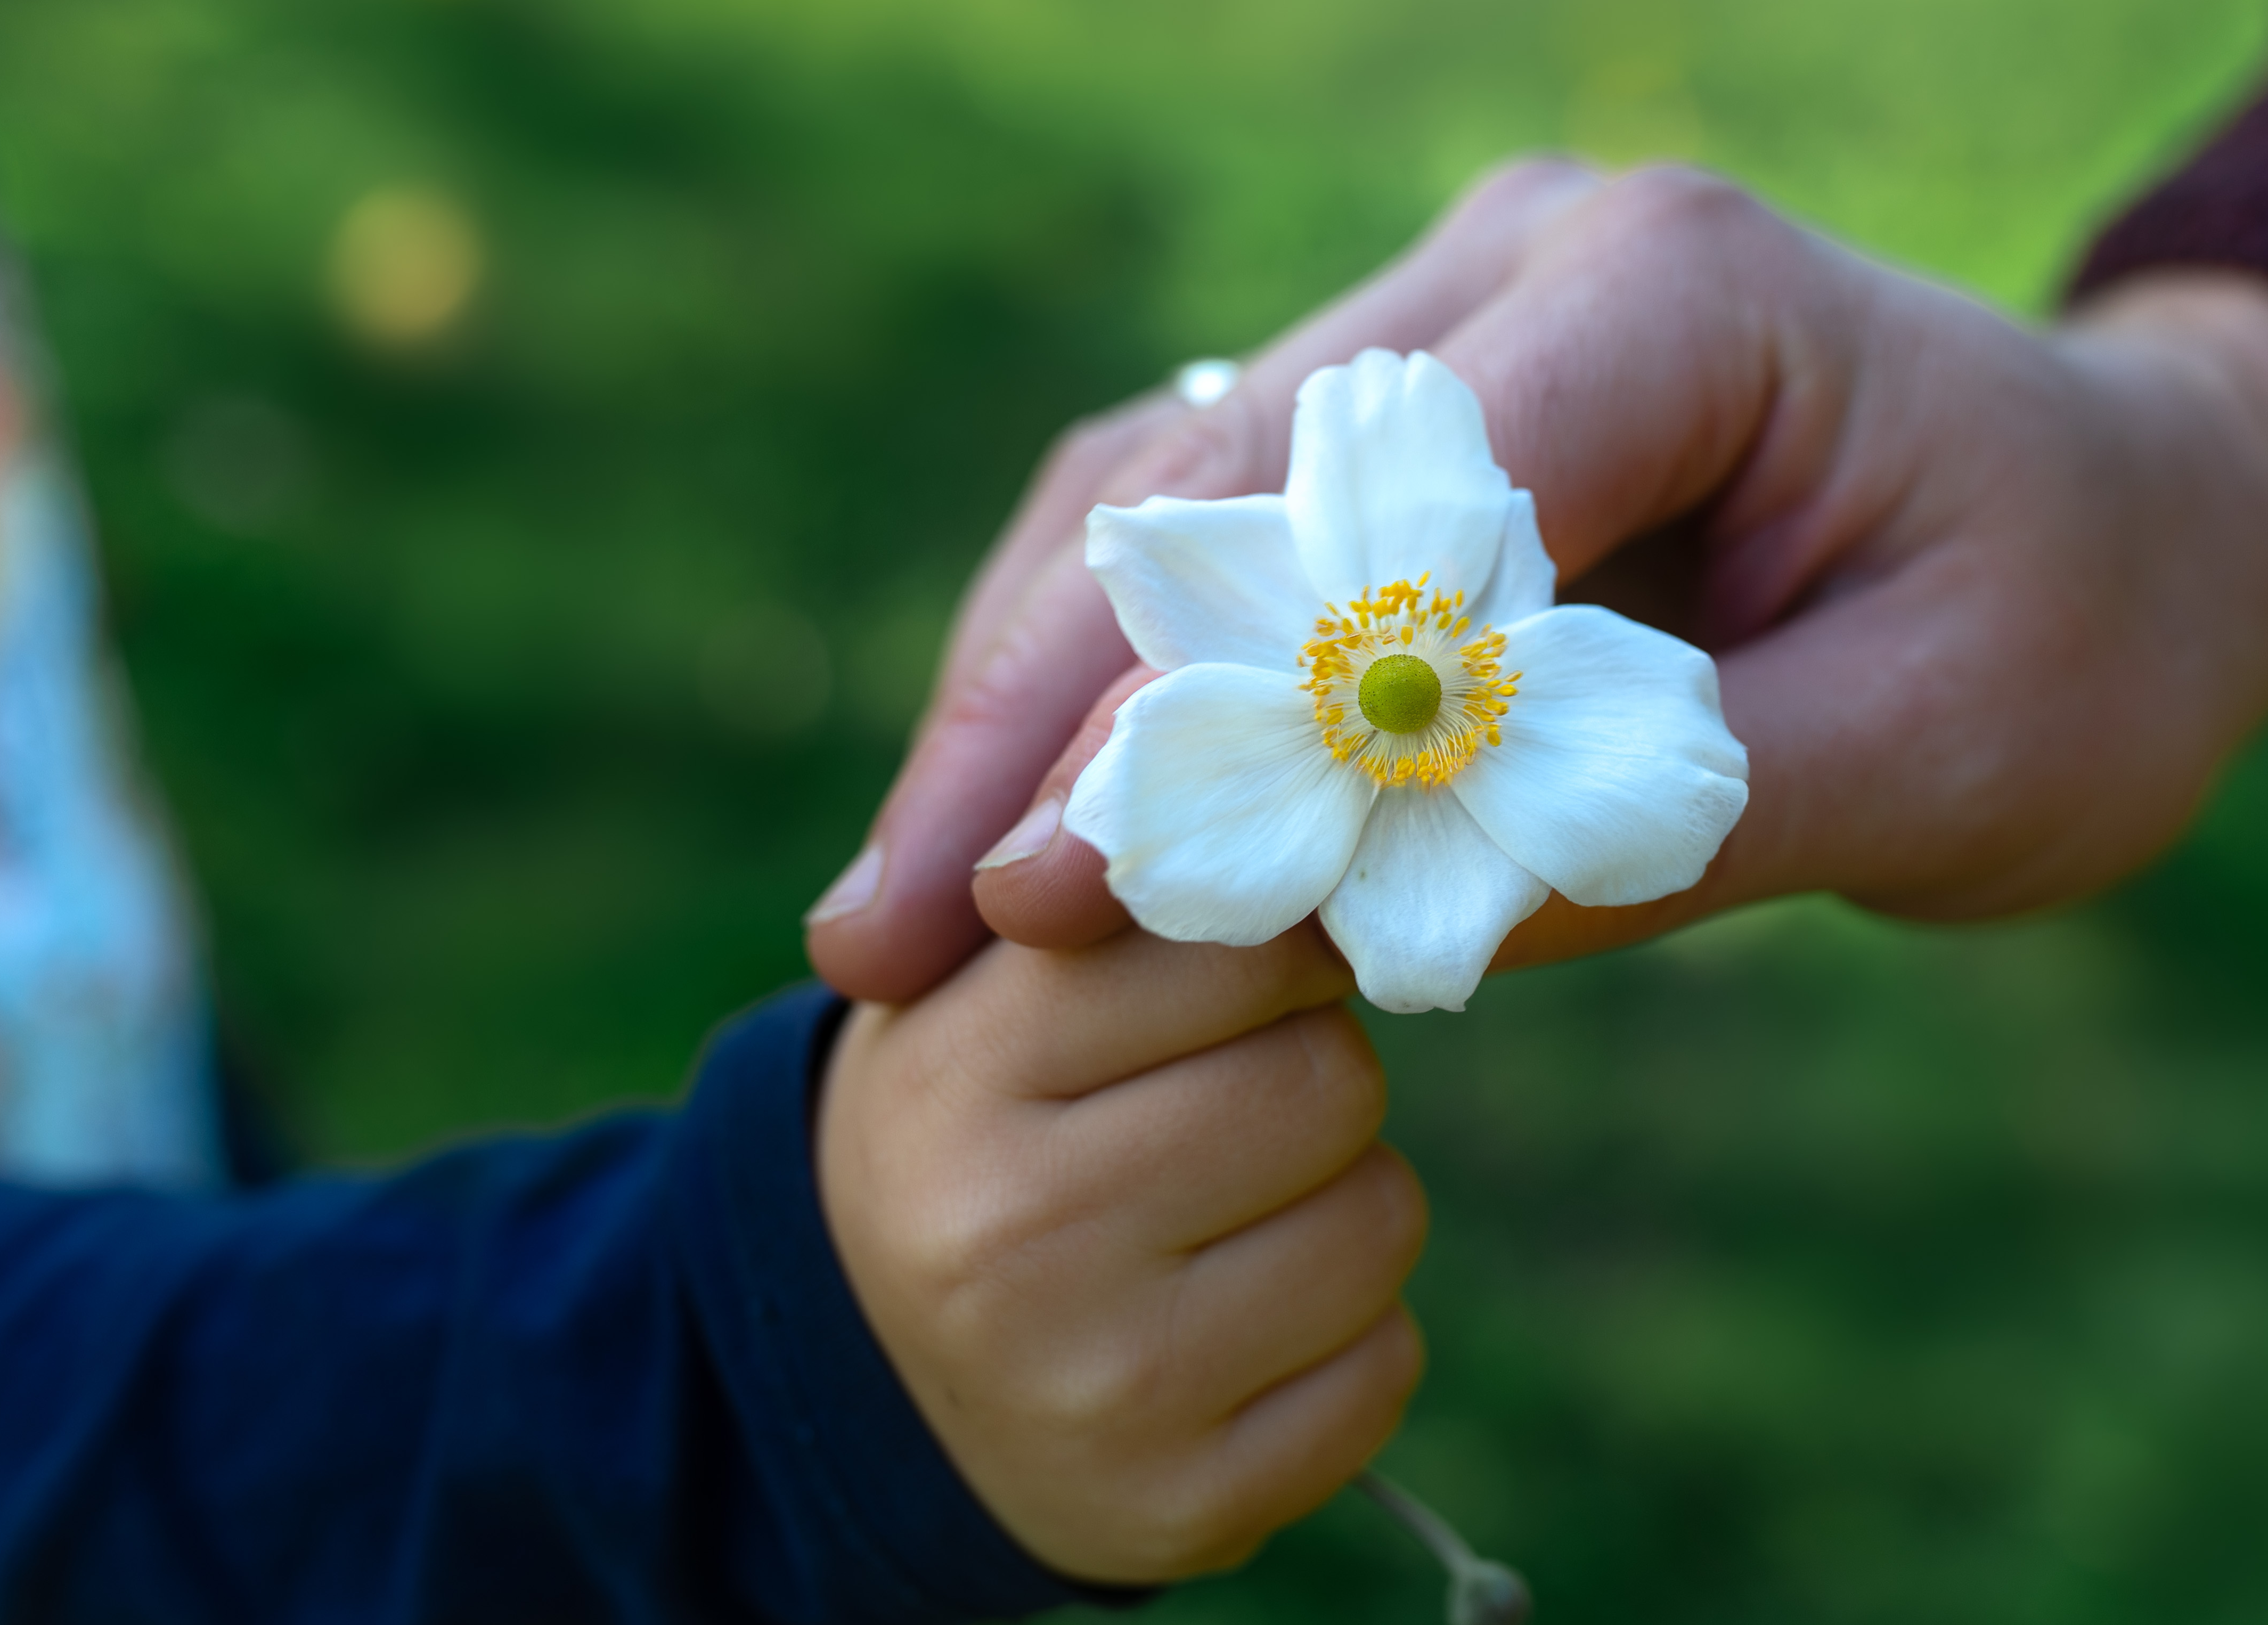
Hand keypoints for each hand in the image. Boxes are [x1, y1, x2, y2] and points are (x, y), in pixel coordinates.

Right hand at [808, 161, 2267, 994]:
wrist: (2140, 526)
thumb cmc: (2085, 638)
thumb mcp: (1933, 761)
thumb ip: (1657, 819)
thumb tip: (1364, 918)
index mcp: (1678, 290)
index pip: (1391, 503)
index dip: (1218, 708)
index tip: (1069, 897)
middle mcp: (1530, 260)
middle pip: (1226, 486)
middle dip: (1055, 721)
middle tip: (895, 938)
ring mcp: (1455, 314)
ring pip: (1173, 498)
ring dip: (1033, 705)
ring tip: (897, 911)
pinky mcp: (1423, 409)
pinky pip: (1223, 531)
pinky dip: (1111, 678)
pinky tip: (1015, 824)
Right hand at [814, 925, 1424, 1583]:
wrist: (882, 1373)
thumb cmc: (982, 1123)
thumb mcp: (985, 984)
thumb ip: (1093, 874)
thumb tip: (1195, 759)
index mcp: (952, 1076)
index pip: (1231, 942)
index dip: (1275, 938)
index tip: (1245, 966)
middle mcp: (1008, 1237)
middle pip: (1324, 1081)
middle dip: (1312, 1072)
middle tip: (1229, 1100)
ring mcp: (1099, 1388)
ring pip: (1377, 1219)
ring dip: (1341, 1201)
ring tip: (1227, 1217)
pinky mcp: (1184, 1507)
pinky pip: (1385, 1366)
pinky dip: (1347, 1338)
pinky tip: (1243, 1329)